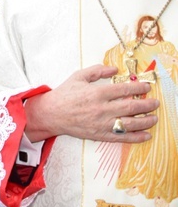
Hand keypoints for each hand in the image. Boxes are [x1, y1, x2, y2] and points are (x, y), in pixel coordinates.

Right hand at [25, 65, 158, 142]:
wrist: (51, 114)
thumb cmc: (64, 95)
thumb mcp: (78, 77)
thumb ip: (97, 71)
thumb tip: (114, 69)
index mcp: (96, 93)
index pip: (124, 89)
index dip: (139, 88)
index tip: (147, 87)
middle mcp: (101, 109)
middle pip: (131, 107)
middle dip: (147, 105)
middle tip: (156, 103)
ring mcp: (101, 123)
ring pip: (130, 123)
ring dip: (146, 121)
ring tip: (154, 118)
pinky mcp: (100, 135)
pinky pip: (122, 137)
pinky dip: (136, 137)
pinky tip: (146, 134)